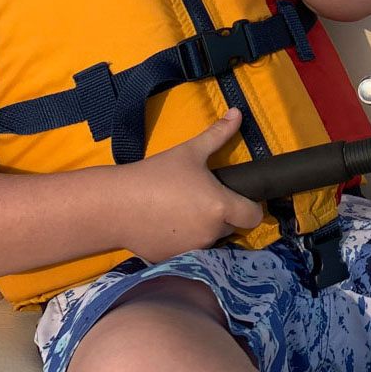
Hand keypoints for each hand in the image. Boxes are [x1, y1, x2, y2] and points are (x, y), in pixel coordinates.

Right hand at [117, 109, 265, 262]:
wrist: (117, 204)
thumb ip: (218, 133)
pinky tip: (168, 225)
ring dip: (205, 229)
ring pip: (211, 240)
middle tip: (203, 198)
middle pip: (232, 227)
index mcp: (221, 206)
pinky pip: (190, 251)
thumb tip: (238, 112)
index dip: (249, 206)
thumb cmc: (157, 174)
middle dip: (223, 216)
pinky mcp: (175, 260)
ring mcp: (194, 249)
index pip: (254, 216)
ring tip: (183, 210)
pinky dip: (184, 240)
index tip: (237, 197)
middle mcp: (212, 233)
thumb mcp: (190, 150)